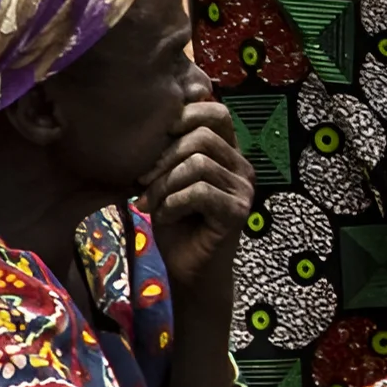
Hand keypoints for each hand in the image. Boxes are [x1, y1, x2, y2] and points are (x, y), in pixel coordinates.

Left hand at [145, 97, 250, 283]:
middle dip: (164, 159)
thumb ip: (170, 156)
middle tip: (142, 183)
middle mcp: (242, 166)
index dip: (187, 116)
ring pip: (198, 164)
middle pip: (203, 137)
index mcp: (228, 154)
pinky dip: (172, 204)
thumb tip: (150, 125)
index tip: (158, 138)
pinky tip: (164, 218)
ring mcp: (244, 188)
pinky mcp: (238, 211)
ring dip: (164, 185)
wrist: (190, 272)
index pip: (218, 114)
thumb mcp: (168, 183)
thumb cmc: (177, 225)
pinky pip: (199, 192)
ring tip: (150, 205)